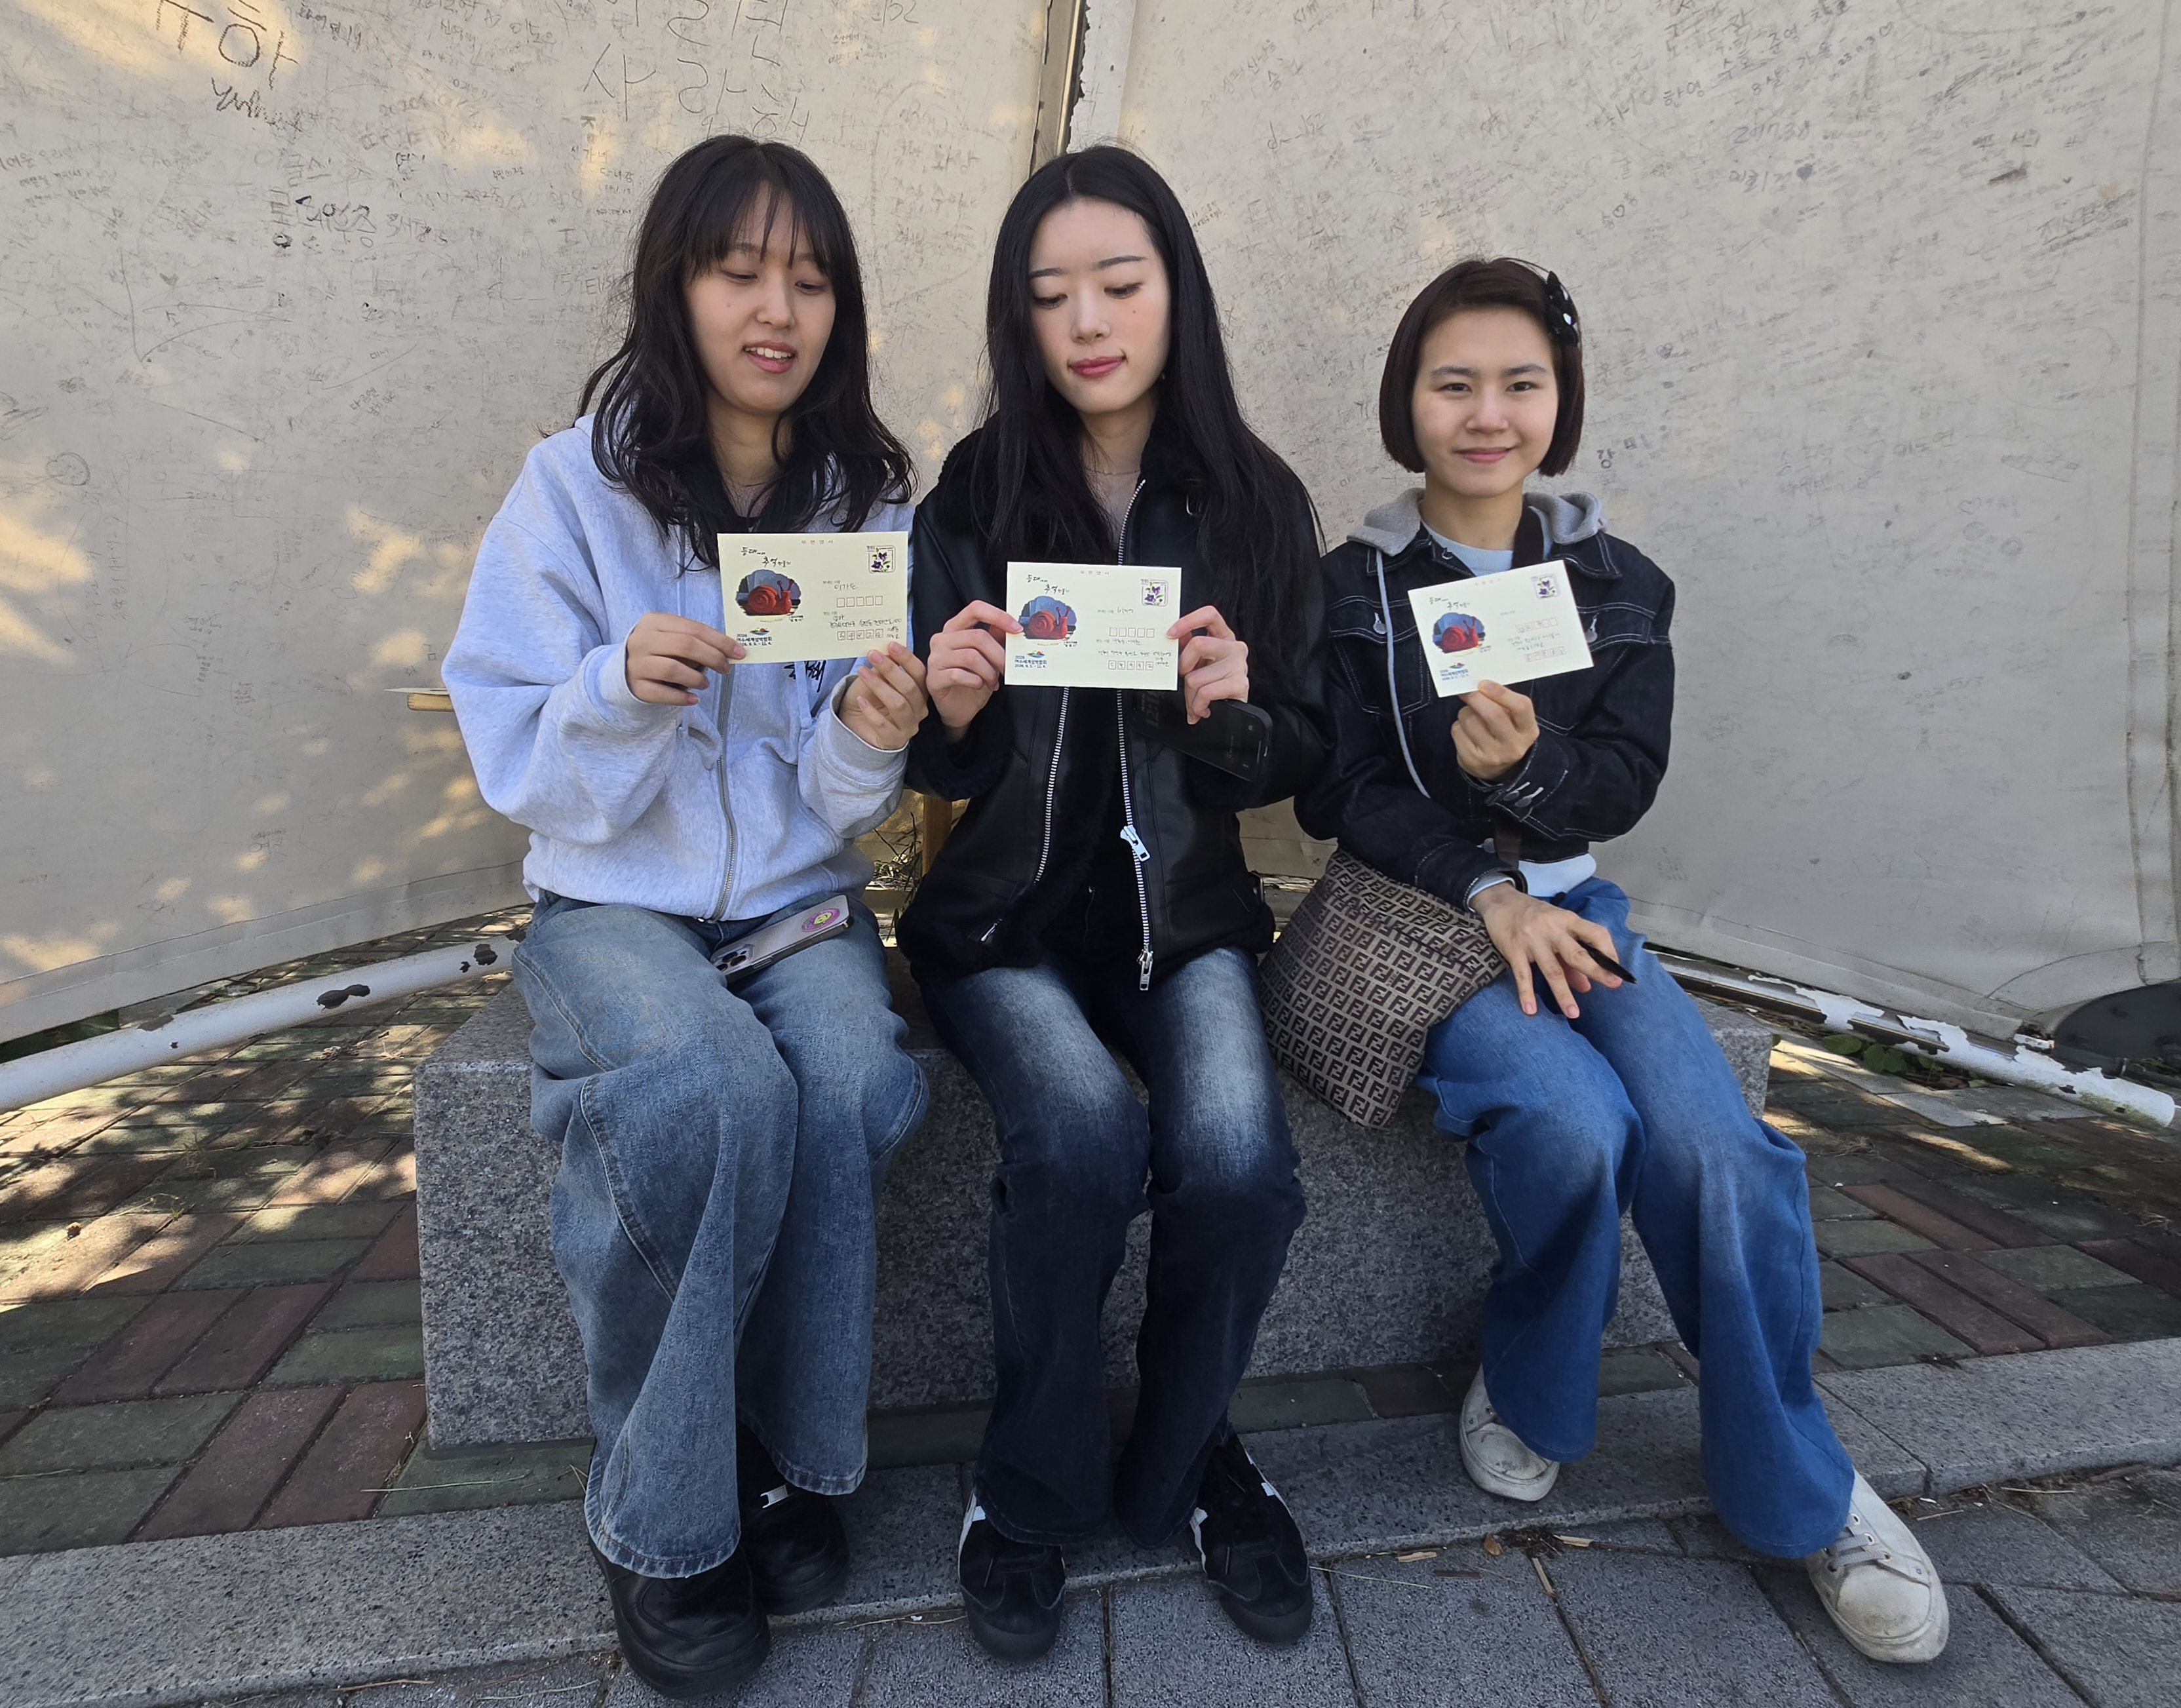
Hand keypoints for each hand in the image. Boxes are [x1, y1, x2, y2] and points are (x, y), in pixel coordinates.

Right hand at [625, 613, 743, 705]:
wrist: (624, 669)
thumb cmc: (657, 651)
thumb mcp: (672, 636)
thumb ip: (696, 639)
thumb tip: (730, 650)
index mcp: (654, 622)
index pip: (693, 628)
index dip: (720, 641)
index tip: (738, 652)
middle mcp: (642, 640)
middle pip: (685, 645)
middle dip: (712, 657)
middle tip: (725, 668)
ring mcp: (636, 664)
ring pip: (673, 669)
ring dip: (696, 677)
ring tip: (704, 683)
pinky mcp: (636, 686)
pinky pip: (662, 693)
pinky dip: (682, 697)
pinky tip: (693, 699)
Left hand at [839, 642, 929, 751]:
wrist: (857, 726)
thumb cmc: (869, 700)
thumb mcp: (874, 680)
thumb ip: (882, 669)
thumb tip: (886, 650)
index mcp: (919, 692)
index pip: (919, 673)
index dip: (907, 658)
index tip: (891, 645)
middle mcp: (919, 709)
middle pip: (910, 687)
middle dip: (891, 669)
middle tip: (873, 655)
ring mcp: (909, 726)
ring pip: (899, 704)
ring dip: (879, 687)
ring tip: (863, 673)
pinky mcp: (894, 740)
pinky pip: (884, 725)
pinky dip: (871, 712)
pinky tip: (860, 701)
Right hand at [928, 600, 1018, 735]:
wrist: (958, 708)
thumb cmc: (972, 679)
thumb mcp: (988, 657)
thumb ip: (996, 639)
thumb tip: (1013, 626)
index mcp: (955, 628)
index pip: (975, 609)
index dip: (998, 616)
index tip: (1017, 629)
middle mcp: (942, 639)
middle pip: (978, 637)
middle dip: (999, 655)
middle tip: (1007, 668)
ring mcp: (935, 659)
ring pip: (971, 657)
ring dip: (989, 672)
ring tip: (993, 682)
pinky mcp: (933, 679)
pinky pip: (959, 675)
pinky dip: (976, 682)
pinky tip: (979, 685)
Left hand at [1167, 605, 1248, 724]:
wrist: (1234, 712)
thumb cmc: (1216, 685)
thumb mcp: (1201, 662)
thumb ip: (1189, 646)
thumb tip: (1174, 635)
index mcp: (1224, 637)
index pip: (1209, 615)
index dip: (1188, 621)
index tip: (1170, 634)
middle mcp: (1234, 648)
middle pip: (1197, 644)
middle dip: (1183, 666)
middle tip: (1185, 678)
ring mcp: (1239, 665)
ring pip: (1196, 676)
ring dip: (1190, 695)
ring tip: (1195, 701)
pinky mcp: (1239, 684)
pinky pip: (1205, 692)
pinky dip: (1197, 705)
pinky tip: (1203, 708)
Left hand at [1453, 681, 1538, 780]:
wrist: (1496, 769)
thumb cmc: (1505, 734)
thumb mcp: (1514, 721)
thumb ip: (1503, 702)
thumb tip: (1479, 684)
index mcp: (1528, 731)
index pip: (1520, 707)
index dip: (1501, 692)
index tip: (1484, 684)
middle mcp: (1513, 745)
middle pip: (1493, 714)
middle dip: (1476, 698)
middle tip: (1467, 690)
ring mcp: (1492, 755)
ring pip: (1471, 721)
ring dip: (1466, 711)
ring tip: (1471, 714)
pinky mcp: (1472, 760)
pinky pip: (1458, 732)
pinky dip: (1459, 725)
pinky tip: (1466, 730)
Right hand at [1472, 883, 1626, 1018]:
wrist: (1501, 901)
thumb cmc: (1534, 916)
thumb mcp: (1556, 929)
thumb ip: (1571, 958)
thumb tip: (1587, 987)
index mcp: (1567, 920)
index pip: (1595, 933)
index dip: (1609, 950)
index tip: (1616, 970)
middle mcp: (1552, 928)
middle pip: (1576, 953)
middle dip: (1596, 970)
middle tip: (1612, 986)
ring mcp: (1532, 939)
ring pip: (1552, 970)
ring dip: (1563, 994)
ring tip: (1573, 1013)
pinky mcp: (1513, 949)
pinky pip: (1522, 975)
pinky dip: (1527, 993)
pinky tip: (1531, 1010)